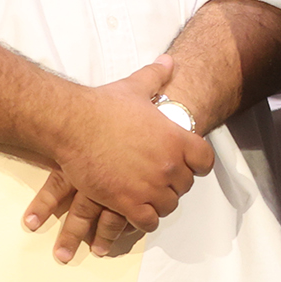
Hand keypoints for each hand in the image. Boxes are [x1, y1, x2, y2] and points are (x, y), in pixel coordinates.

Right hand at [25, 57, 215, 261]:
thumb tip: (168, 60)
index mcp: (178, 139)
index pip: (206, 161)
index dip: (198, 164)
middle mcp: (169, 165)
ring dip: (161, 202)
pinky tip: (138, 214)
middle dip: (176, 184)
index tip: (190, 165)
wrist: (75, 124)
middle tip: (162, 180)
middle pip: (186, 185)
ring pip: (168, 205)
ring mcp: (149, 185)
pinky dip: (145, 220)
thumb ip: (156, 76)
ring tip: (151, 198)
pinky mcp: (126, 202)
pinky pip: (147, 221)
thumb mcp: (136, 87)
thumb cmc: (105, 106)